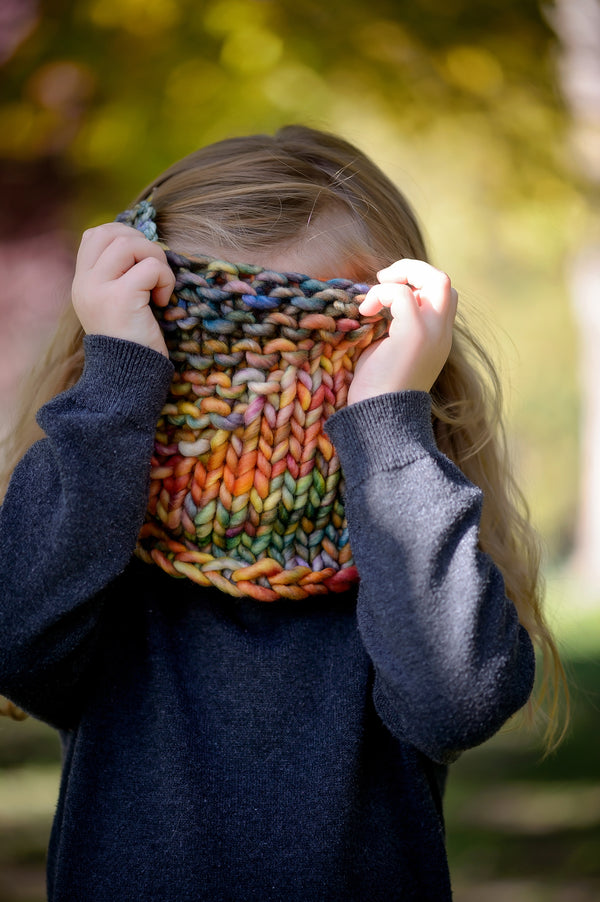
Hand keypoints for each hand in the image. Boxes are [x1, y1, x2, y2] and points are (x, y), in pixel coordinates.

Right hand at [71, 222, 174, 356]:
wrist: (127, 378)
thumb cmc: (132, 342)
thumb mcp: (115, 305)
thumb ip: (117, 276)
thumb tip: (142, 245)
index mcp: (81, 283)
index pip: (95, 235)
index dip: (124, 236)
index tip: (142, 261)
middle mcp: (84, 283)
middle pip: (112, 233)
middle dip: (143, 244)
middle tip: (155, 272)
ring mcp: (99, 289)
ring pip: (130, 244)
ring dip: (156, 259)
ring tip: (160, 286)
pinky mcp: (120, 298)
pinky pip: (150, 268)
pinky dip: (164, 279)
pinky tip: (162, 301)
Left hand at [347, 259, 457, 404]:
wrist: (378, 419)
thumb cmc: (376, 391)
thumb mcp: (388, 352)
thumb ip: (393, 327)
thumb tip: (376, 304)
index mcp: (437, 339)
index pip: (441, 295)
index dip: (415, 284)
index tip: (385, 296)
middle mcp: (441, 334)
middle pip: (443, 280)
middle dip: (412, 270)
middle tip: (383, 280)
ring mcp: (432, 333)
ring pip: (435, 278)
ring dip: (400, 277)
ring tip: (372, 298)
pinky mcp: (414, 335)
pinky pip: (402, 294)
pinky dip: (381, 294)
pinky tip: (364, 312)